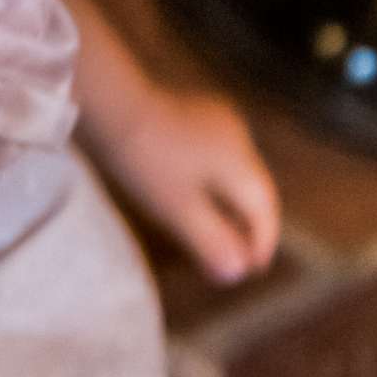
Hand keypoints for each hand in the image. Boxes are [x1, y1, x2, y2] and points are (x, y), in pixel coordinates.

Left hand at [104, 89, 281, 285]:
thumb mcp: (176, 208)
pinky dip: (214, 184)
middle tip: (238, 259)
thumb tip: (237, 273)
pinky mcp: (195, 114)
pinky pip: (217, 156)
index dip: (262, 241)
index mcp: (239, 159)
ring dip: (231, 204)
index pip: (264, 206)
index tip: (254, 269)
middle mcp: (238, 136)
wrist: (111, 104)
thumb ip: (210, 241)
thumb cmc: (144, 159)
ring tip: (220, 235)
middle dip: (249, 225)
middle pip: (254, 188)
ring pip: (236, 171)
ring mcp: (218, 120)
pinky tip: (198, 198)